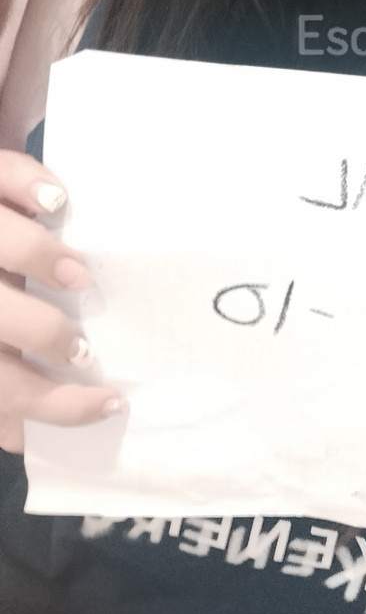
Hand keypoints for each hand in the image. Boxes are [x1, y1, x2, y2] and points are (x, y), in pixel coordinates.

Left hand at [0, 150, 125, 453]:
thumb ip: (1, 380)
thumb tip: (27, 438)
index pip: (3, 386)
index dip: (54, 405)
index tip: (108, 403)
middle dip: (46, 336)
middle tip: (83, 346)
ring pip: (2, 241)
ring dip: (43, 261)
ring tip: (79, 276)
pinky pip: (7, 176)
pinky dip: (33, 185)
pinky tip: (59, 200)